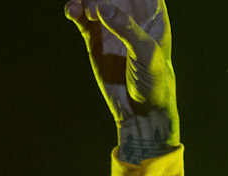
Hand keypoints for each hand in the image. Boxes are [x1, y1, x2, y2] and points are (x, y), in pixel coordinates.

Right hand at [66, 0, 179, 161]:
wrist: (141, 112)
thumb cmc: (154, 82)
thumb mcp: (146, 54)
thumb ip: (126, 28)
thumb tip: (101, 7)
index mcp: (152, 10)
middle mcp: (131, 12)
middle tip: (94, 5)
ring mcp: (112, 23)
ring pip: (95, 0)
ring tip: (83, 10)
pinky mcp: (95, 37)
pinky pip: (82, 17)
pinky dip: (75, 11)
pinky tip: (72, 11)